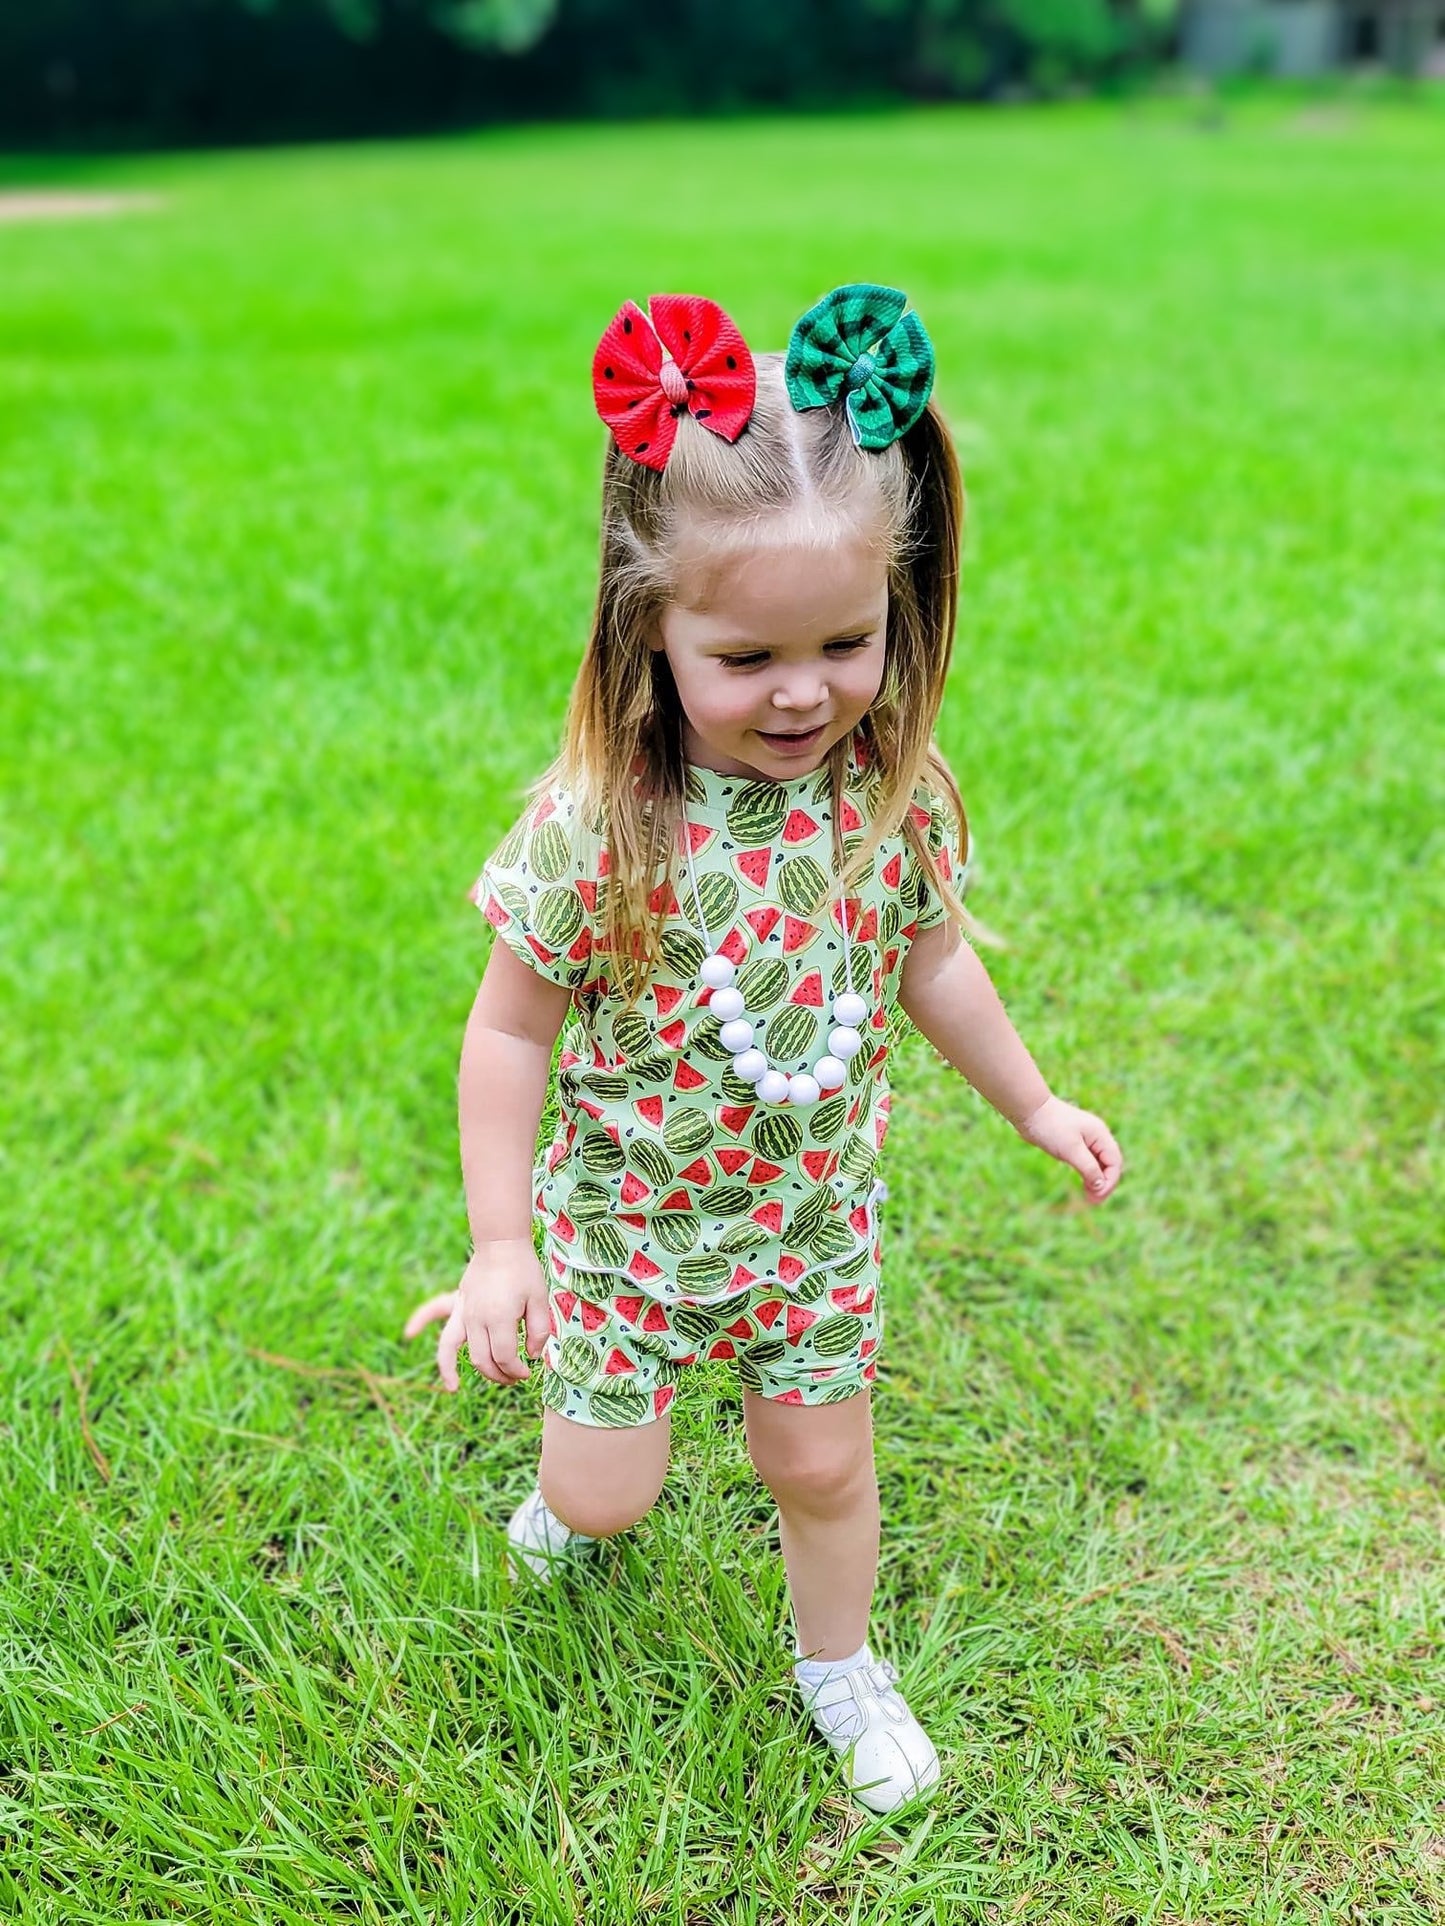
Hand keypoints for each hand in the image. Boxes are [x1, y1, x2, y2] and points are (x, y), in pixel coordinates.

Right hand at [402, 1238, 550, 1391]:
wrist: (502, 1243)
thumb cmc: (524, 1270)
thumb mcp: (540, 1300)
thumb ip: (539, 1331)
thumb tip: (531, 1356)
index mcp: (499, 1319)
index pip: (505, 1358)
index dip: (517, 1370)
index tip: (528, 1371)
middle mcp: (476, 1319)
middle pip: (482, 1360)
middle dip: (498, 1375)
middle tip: (515, 1378)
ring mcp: (463, 1311)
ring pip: (452, 1348)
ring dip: (456, 1370)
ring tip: (453, 1388)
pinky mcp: (457, 1302)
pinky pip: (434, 1312)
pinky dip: (420, 1321)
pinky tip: (410, 1333)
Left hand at [1016, 1095, 1122, 1203]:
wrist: (1029, 1111)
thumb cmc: (1050, 1127)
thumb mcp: (1071, 1150)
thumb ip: (1088, 1168)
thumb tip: (1101, 1186)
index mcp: (1100, 1135)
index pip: (1114, 1162)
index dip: (1110, 1181)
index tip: (1097, 1196)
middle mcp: (1097, 1137)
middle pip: (1109, 1164)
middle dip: (1104, 1183)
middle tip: (1093, 1201)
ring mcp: (1086, 1140)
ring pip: (1098, 1164)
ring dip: (1096, 1181)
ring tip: (1089, 1197)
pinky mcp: (1074, 1144)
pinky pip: (1087, 1162)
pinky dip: (1087, 1174)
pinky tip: (1083, 1185)